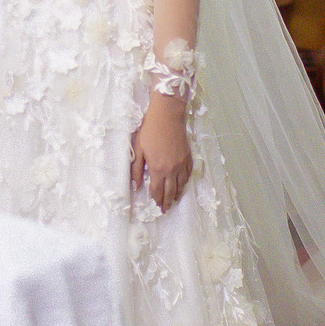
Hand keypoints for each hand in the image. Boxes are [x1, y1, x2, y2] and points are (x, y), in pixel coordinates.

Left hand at [131, 93, 191, 211]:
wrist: (167, 115)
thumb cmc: (150, 130)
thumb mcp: (138, 149)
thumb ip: (137, 170)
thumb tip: (136, 186)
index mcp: (158, 169)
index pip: (157, 191)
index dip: (156, 200)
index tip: (157, 207)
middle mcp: (172, 169)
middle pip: (170, 191)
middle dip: (167, 202)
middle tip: (166, 209)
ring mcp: (181, 164)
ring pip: (181, 184)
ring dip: (177, 194)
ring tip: (173, 200)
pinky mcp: (188, 157)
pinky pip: (188, 174)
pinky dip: (185, 182)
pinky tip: (182, 184)